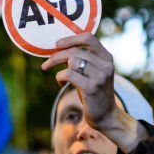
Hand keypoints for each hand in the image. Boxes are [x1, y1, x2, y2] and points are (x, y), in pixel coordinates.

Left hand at [41, 32, 145, 153]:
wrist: (105, 116)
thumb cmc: (94, 93)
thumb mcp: (91, 73)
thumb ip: (82, 60)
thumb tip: (58, 49)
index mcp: (106, 57)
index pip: (89, 38)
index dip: (71, 39)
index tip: (57, 44)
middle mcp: (106, 64)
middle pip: (75, 50)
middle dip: (56, 56)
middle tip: (46, 64)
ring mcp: (100, 76)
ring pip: (72, 60)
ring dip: (59, 68)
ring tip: (60, 78)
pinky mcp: (92, 87)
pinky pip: (69, 74)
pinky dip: (60, 77)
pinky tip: (61, 83)